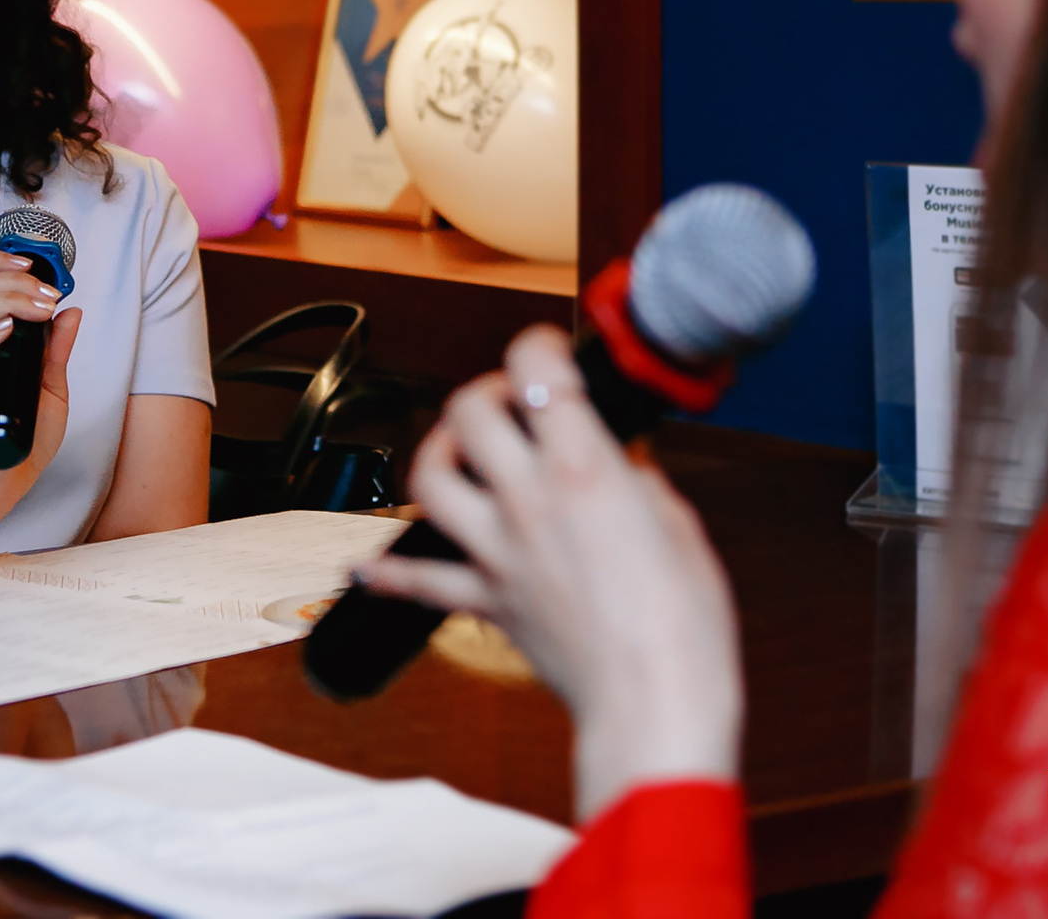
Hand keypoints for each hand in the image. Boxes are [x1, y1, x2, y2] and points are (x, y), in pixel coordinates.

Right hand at [0, 250, 82, 478]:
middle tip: (47, 293)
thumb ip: (58, 348)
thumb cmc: (25, 430)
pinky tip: (9, 329)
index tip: (32, 260)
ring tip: (39, 308)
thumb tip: (72, 311)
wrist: (4, 474)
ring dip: (7, 298)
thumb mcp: (51, 384)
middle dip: (11, 276)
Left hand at [353, 325, 743, 820]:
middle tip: (511, 401)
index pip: (538, 373)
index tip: (546, 348)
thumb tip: (619, 459)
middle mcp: (528, 500)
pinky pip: (419, 581)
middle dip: (488, 391)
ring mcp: (498, 550)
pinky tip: (363, 564)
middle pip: (470, 412)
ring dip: (438, 452)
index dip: (538, 345)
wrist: (656, 702)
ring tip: (457, 449)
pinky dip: (388, 572)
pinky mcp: (486, 599)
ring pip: (431, 479)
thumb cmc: (684, 624)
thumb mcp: (678, 525)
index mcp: (584, 469)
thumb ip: (637, 480)